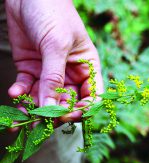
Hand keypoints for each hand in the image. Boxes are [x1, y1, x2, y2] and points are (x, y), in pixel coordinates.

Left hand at [5, 0, 102, 121]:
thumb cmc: (53, 13)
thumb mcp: (56, 45)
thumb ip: (54, 77)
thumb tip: (50, 108)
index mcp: (87, 67)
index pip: (91, 97)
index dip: (81, 111)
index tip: (65, 117)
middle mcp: (71, 73)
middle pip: (66, 102)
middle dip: (53, 113)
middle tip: (39, 121)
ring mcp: (50, 72)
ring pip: (45, 98)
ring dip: (33, 109)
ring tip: (20, 117)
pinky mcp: (31, 69)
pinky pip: (28, 87)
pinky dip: (20, 93)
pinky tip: (15, 93)